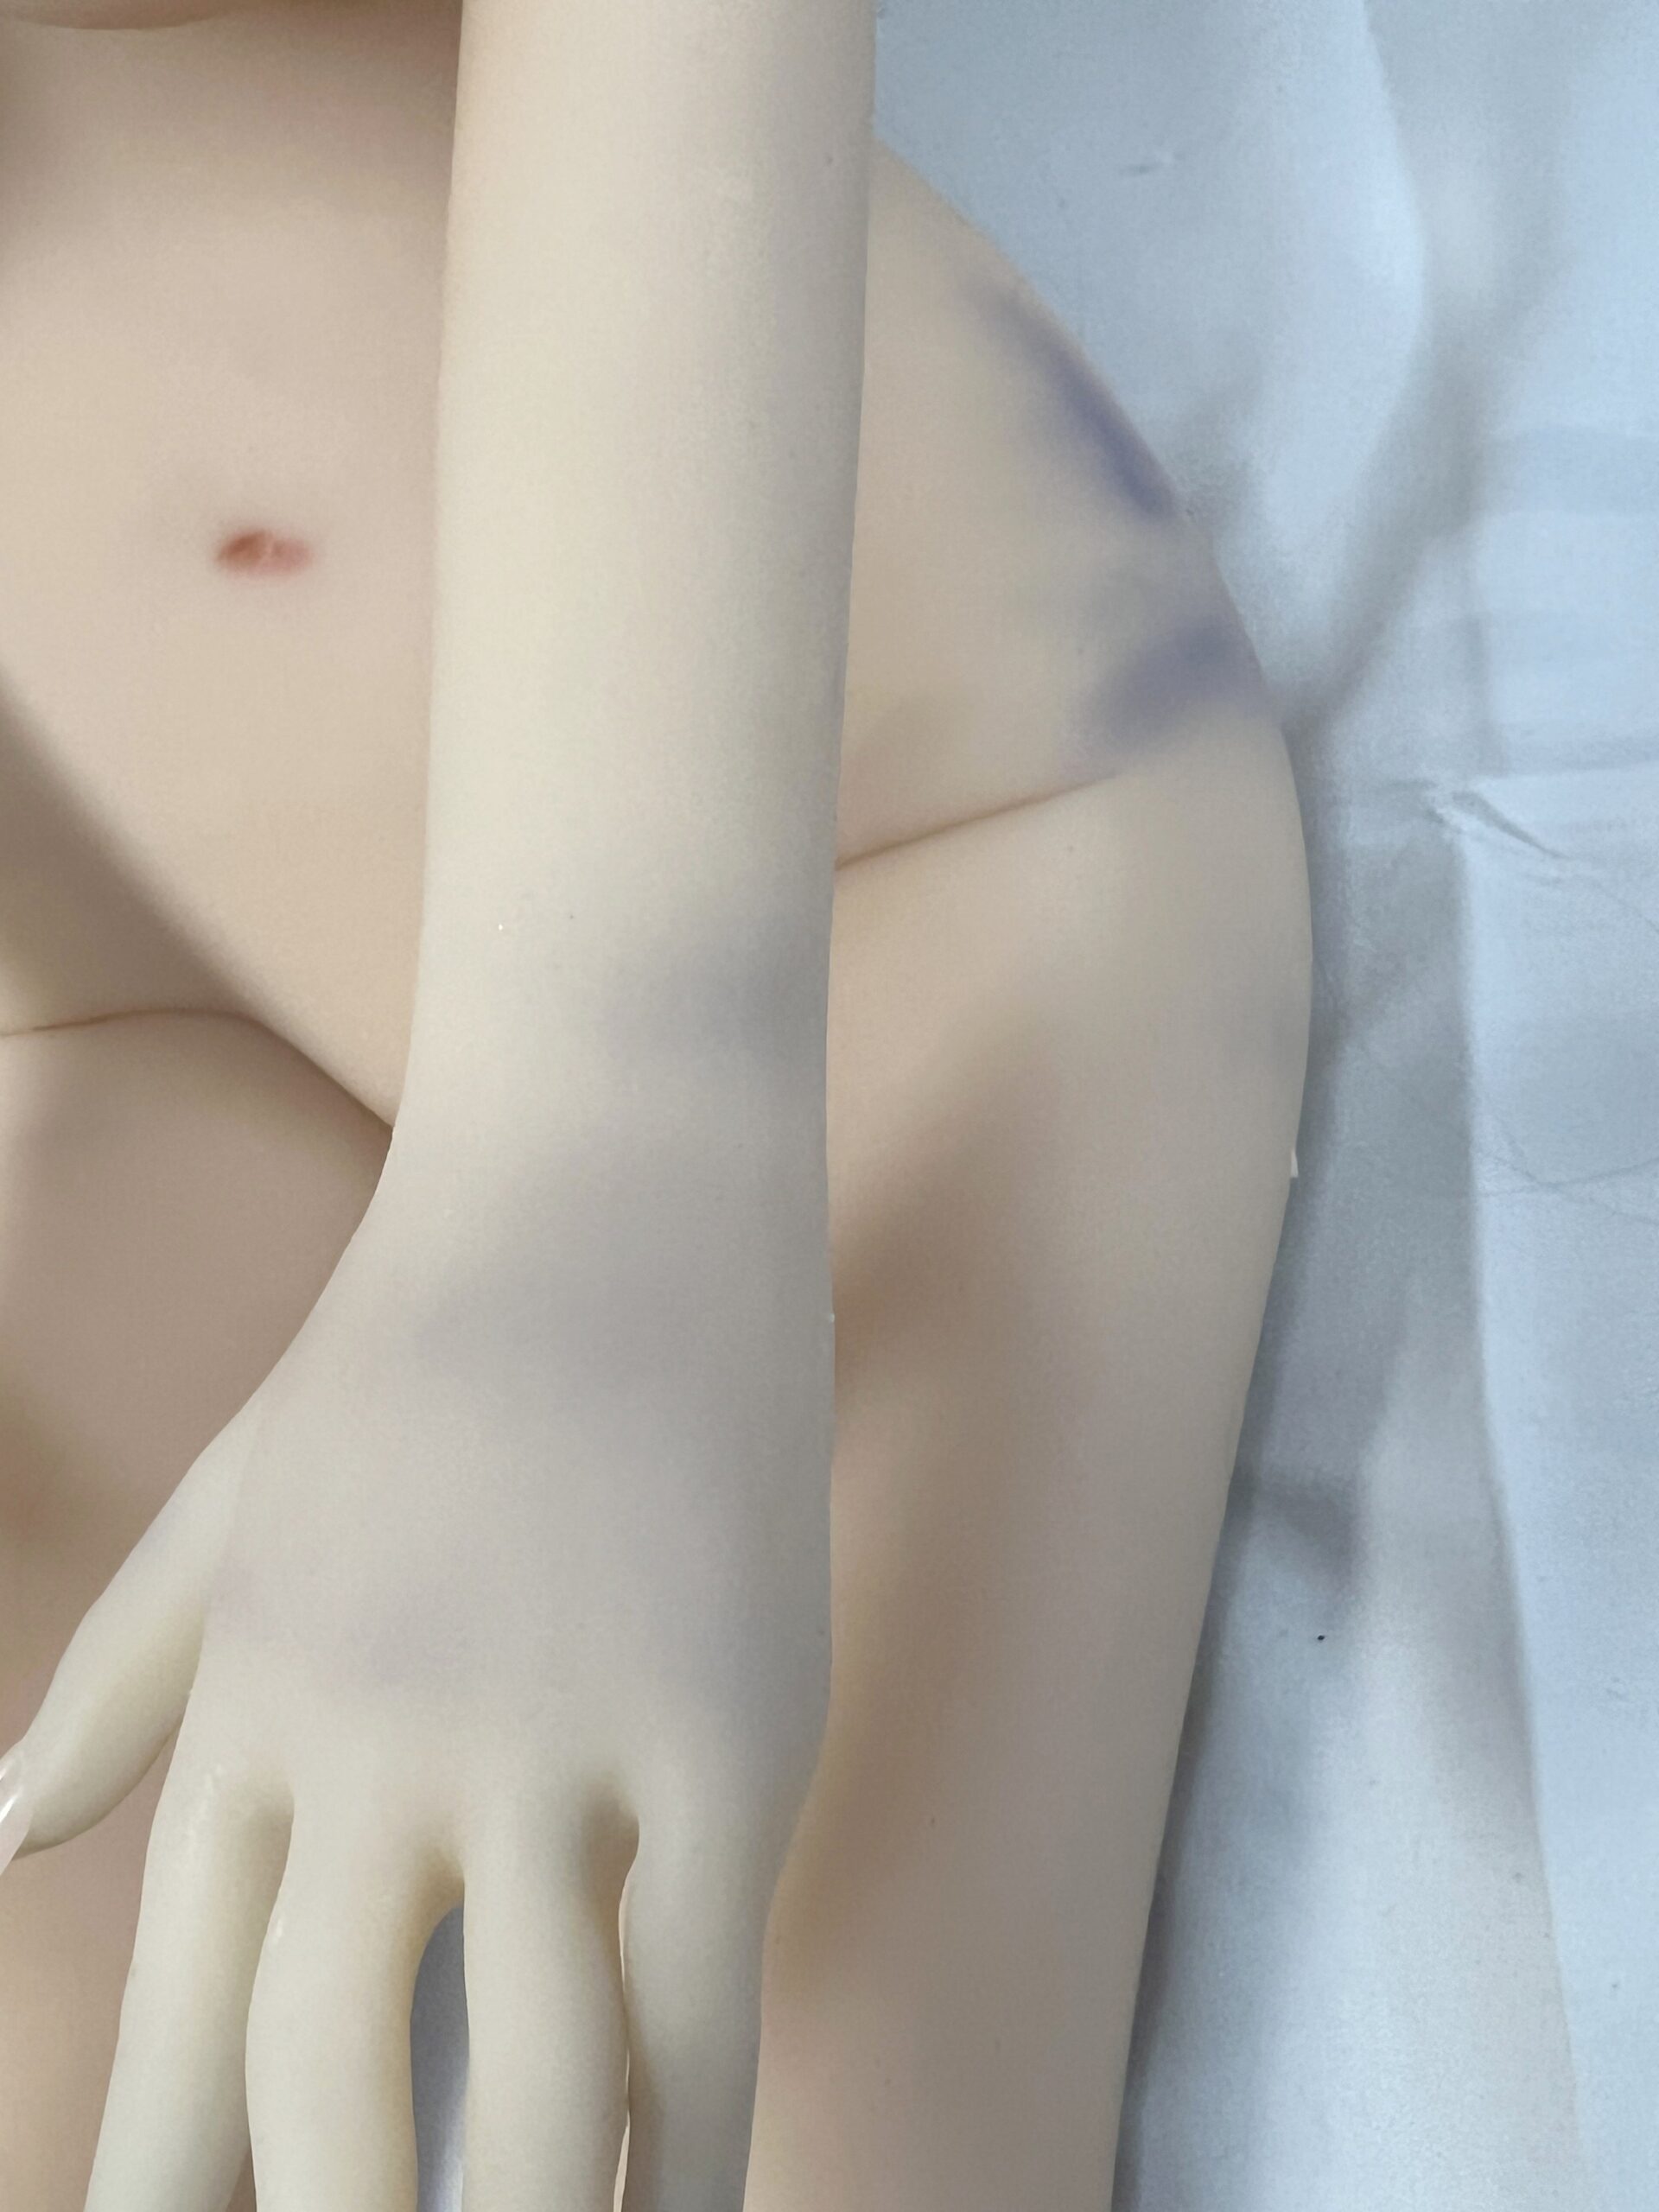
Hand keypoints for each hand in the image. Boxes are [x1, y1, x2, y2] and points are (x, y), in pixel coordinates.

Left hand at [5, 1174, 833, 2211]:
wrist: (600, 1180)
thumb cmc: (423, 1343)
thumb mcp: (237, 1500)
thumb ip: (123, 1676)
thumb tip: (14, 1834)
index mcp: (247, 1714)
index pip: (175, 2041)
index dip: (159, 2200)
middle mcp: (371, 1755)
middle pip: (326, 2108)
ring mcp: (553, 1746)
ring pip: (527, 2099)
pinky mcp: (723, 1731)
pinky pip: (706, 2005)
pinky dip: (701, 2155)